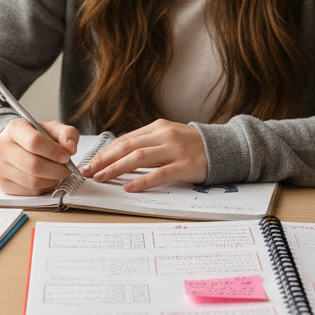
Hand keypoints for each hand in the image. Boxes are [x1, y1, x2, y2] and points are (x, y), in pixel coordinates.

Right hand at [0, 118, 79, 194]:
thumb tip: (71, 149)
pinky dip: (43, 188)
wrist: (13, 146)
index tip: (67, 156)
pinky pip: (29, 192)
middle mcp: (2, 147)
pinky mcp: (2, 184)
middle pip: (34, 165)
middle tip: (66, 169)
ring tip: (57, 174)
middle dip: (56, 170)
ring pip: (32, 181)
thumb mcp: (52, 128)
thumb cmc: (35, 137)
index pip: (34, 142)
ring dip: (51, 181)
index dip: (54, 152)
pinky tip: (47, 180)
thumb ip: (67, 134)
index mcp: (14, 129)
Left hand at [81, 119, 207, 191]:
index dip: (106, 152)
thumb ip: (147, 143)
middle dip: (105, 159)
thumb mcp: (168, 137)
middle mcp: (164, 136)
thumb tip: (119, 155)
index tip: (91, 162)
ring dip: (117, 168)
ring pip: (139, 158)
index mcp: (158, 127)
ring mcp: (175, 150)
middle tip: (89, 171)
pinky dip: (142, 181)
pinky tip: (129, 187)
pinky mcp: (185, 166)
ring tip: (102, 177)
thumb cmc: (192, 145)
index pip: (125, 139)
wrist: (224, 148)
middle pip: (127, 146)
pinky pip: (159, 174)